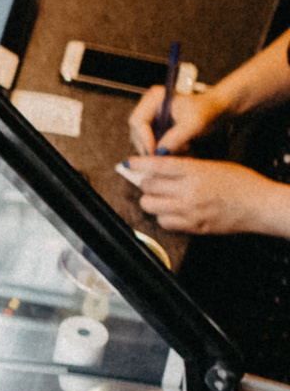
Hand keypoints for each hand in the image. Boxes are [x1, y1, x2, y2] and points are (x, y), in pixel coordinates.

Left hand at [128, 155, 289, 236]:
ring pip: (150, 205)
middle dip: (147, 182)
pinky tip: (173, 211)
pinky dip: (163, 216)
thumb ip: (187, 168)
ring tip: (162, 197)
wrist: (260, 206)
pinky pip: (163, 222)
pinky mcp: (192, 226)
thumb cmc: (242, 183)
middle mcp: (189, 190)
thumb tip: (161, 168)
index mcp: (195, 171)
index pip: (158, 165)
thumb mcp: (214, 166)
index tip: (130, 163)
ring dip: (151, 200)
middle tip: (153, 182)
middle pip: (148, 186)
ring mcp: (189, 210)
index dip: (139, 164)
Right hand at [129, 84, 225, 155]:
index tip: (154, 152)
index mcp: (155, 98)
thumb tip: (160, 152)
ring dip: (157, 150)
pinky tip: (177, 150)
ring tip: (178, 150)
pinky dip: (162, 150)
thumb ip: (176, 137)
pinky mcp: (156, 129)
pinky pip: (151, 144)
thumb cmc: (208, 110)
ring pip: (143, 141)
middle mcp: (149, 108)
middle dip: (151, 147)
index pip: (138, 121)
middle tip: (165, 156)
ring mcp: (151, 119)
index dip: (144, 138)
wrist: (218, 110)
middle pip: (137, 133)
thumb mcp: (194, 123)